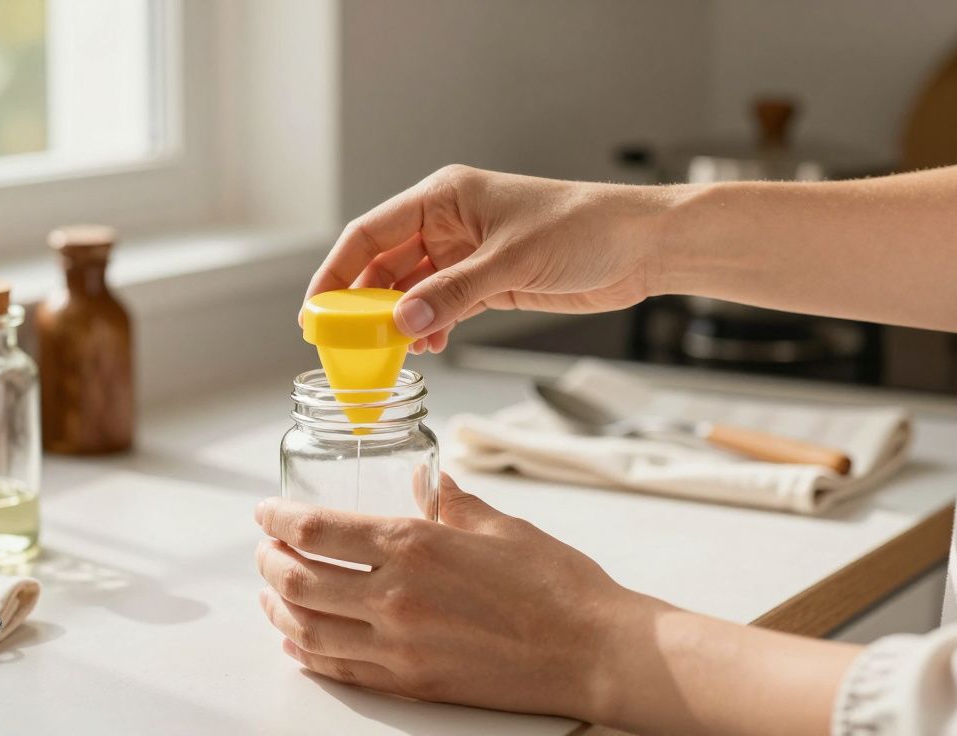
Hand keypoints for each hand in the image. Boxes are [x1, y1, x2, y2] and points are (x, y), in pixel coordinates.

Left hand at [252, 472, 639, 719]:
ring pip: (308, 628)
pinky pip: (340, 668)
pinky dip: (307, 652)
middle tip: (263, 548)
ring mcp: (400, 646)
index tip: (265, 512)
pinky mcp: (413, 682)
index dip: (277, 519)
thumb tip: (422, 478)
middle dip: (268, 560)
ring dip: (276, 609)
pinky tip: (298, 641)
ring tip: (269, 593)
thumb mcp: (499, 525)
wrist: (595, 652)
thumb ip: (449, 500)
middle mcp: (396, 597)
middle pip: (298, 580)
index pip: (316, 530)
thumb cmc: (557, 586)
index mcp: (414, 546)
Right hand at [306, 165, 671, 352]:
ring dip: (397, 322)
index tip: (314, 310)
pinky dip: (430, 328)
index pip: (370, 233)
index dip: (336, 272)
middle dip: (362, 305)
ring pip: (411, 290)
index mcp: (443, 197)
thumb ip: (454, 293)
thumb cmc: (584, 228)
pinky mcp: (488, 281)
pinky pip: (442, 306)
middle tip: (343, 344)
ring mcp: (466, 253)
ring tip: (387, 354)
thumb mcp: (511, 261)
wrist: (642, 246)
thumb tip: (401, 323)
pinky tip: (427, 349)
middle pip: (384, 265)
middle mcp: (447, 223)